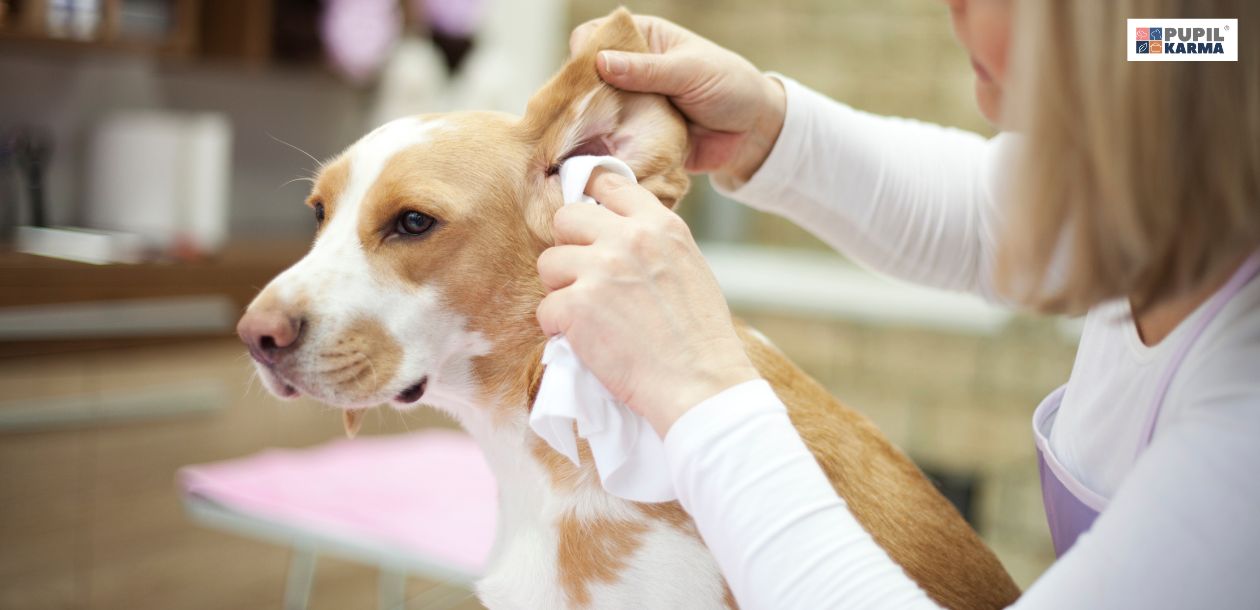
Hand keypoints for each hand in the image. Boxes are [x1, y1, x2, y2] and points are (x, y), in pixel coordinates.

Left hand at [536, 170, 760, 436]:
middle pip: (566, 217)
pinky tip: (585, 341)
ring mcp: (599, 270)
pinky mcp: (576, 306)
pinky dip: (558, 329)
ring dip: (561, 290)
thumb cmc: (700, 337)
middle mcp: (628, 239)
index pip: (609, 183)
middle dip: (569, 247)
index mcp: (660, 226)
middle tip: (583, 278)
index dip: (591, 201)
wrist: (700, 383)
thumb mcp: (689, 267)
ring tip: (587, 315)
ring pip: (548, 263)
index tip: (587, 222)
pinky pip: (546, 309)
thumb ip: (652, 244)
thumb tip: (615, 233)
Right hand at [570, 14, 785, 185]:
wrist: (752, 134)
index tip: (580, 74)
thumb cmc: (729, 86)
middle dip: (578, 95)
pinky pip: (612, 142)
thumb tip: (601, 62)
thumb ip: (647, 70)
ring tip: (579, 140)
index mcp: (643, 39)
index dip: (584, 51)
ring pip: (595, 112)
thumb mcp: (689, 71)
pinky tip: (594, 158)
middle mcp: (630, 70)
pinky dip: (604, 150)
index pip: (596, 34)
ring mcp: (631, 105)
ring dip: (589, 126)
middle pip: (587, 77)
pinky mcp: (635, 136)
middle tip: (576, 115)